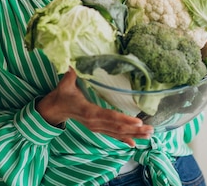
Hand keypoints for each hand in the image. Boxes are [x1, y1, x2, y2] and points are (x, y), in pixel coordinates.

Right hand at [36, 69, 153, 146]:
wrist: (55, 109)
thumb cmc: (62, 94)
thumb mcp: (65, 83)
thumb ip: (71, 73)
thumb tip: (74, 62)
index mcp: (89, 111)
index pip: (109, 116)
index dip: (124, 119)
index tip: (138, 121)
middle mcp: (94, 123)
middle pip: (117, 128)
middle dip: (135, 129)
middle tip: (151, 129)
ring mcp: (96, 127)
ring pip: (117, 133)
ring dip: (134, 135)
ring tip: (149, 134)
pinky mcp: (97, 129)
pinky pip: (112, 135)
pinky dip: (124, 139)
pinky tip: (134, 143)